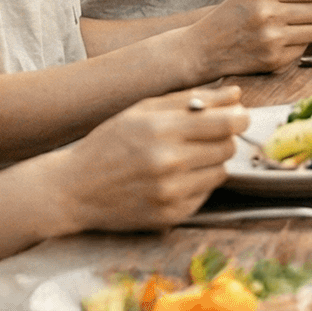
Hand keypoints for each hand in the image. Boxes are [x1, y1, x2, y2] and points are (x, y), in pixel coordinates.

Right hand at [49, 87, 245, 231]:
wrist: (73, 189)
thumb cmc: (109, 143)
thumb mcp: (144, 110)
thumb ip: (192, 99)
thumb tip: (236, 94)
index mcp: (161, 130)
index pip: (225, 124)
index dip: (238, 117)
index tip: (236, 116)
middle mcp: (168, 163)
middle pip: (227, 147)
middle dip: (222, 139)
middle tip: (202, 137)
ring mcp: (170, 193)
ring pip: (221, 172)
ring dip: (210, 162)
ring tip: (183, 158)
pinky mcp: (171, 216)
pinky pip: (205, 194)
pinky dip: (197, 184)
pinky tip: (172, 179)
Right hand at [182, 0, 311, 76]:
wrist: (204, 49)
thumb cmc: (230, 17)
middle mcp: (269, 16)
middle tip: (310, 10)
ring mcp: (272, 41)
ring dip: (310, 27)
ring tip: (294, 25)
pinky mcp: (274, 61)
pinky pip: (303, 48)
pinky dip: (298, 43)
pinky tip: (282, 39)